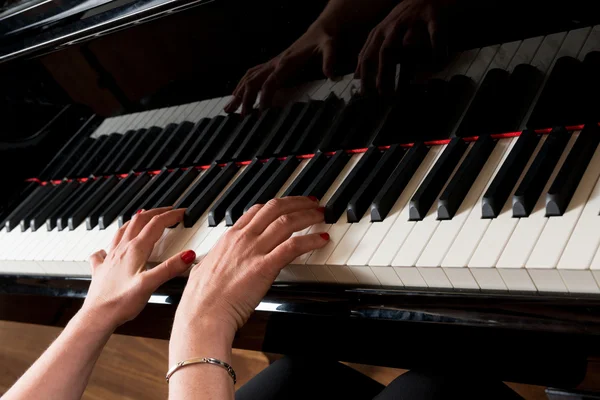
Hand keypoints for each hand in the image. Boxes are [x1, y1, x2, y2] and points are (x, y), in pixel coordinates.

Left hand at [82, 207, 195, 327]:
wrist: (96, 317)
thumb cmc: (120, 302)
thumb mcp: (150, 285)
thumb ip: (169, 269)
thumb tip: (188, 255)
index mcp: (135, 250)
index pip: (156, 224)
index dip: (171, 216)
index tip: (182, 212)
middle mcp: (121, 249)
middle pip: (139, 221)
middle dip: (155, 213)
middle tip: (167, 210)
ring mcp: (110, 258)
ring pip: (122, 230)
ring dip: (135, 221)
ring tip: (142, 217)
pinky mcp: (101, 269)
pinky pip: (104, 250)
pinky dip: (109, 244)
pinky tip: (107, 248)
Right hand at [172, 196, 327, 339]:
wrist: (203, 315)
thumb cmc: (201, 300)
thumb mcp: (204, 269)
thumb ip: (214, 261)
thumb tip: (209, 263)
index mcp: (230, 237)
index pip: (258, 210)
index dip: (278, 204)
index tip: (290, 204)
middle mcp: (243, 238)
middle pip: (275, 208)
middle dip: (297, 202)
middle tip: (312, 203)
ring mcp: (254, 251)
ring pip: (287, 222)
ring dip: (308, 216)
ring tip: (321, 215)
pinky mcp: (265, 267)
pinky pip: (293, 246)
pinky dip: (310, 240)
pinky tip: (321, 239)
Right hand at [224, 24, 336, 114]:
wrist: (319, 31)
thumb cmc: (324, 40)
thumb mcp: (330, 47)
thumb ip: (329, 60)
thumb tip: (331, 75)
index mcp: (286, 62)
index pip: (270, 82)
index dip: (264, 96)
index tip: (260, 111)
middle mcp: (275, 63)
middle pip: (254, 82)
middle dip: (244, 99)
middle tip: (239, 116)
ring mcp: (271, 63)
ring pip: (248, 78)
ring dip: (237, 93)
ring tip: (227, 108)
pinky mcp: (272, 64)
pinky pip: (252, 74)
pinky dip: (241, 85)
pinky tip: (235, 94)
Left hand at [356, 0, 451, 94]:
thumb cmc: (404, 20)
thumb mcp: (382, 34)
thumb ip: (370, 53)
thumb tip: (356, 75)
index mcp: (380, 33)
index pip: (368, 56)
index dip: (366, 76)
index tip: (366, 95)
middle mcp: (394, 26)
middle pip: (386, 52)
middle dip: (384, 74)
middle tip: (386, 94)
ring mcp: (413, 21)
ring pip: (409, 44)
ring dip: (410, 63)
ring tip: (412, 84)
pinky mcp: (433, 15)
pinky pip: (435, 34)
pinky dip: (438, 47)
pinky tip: (439, 61)